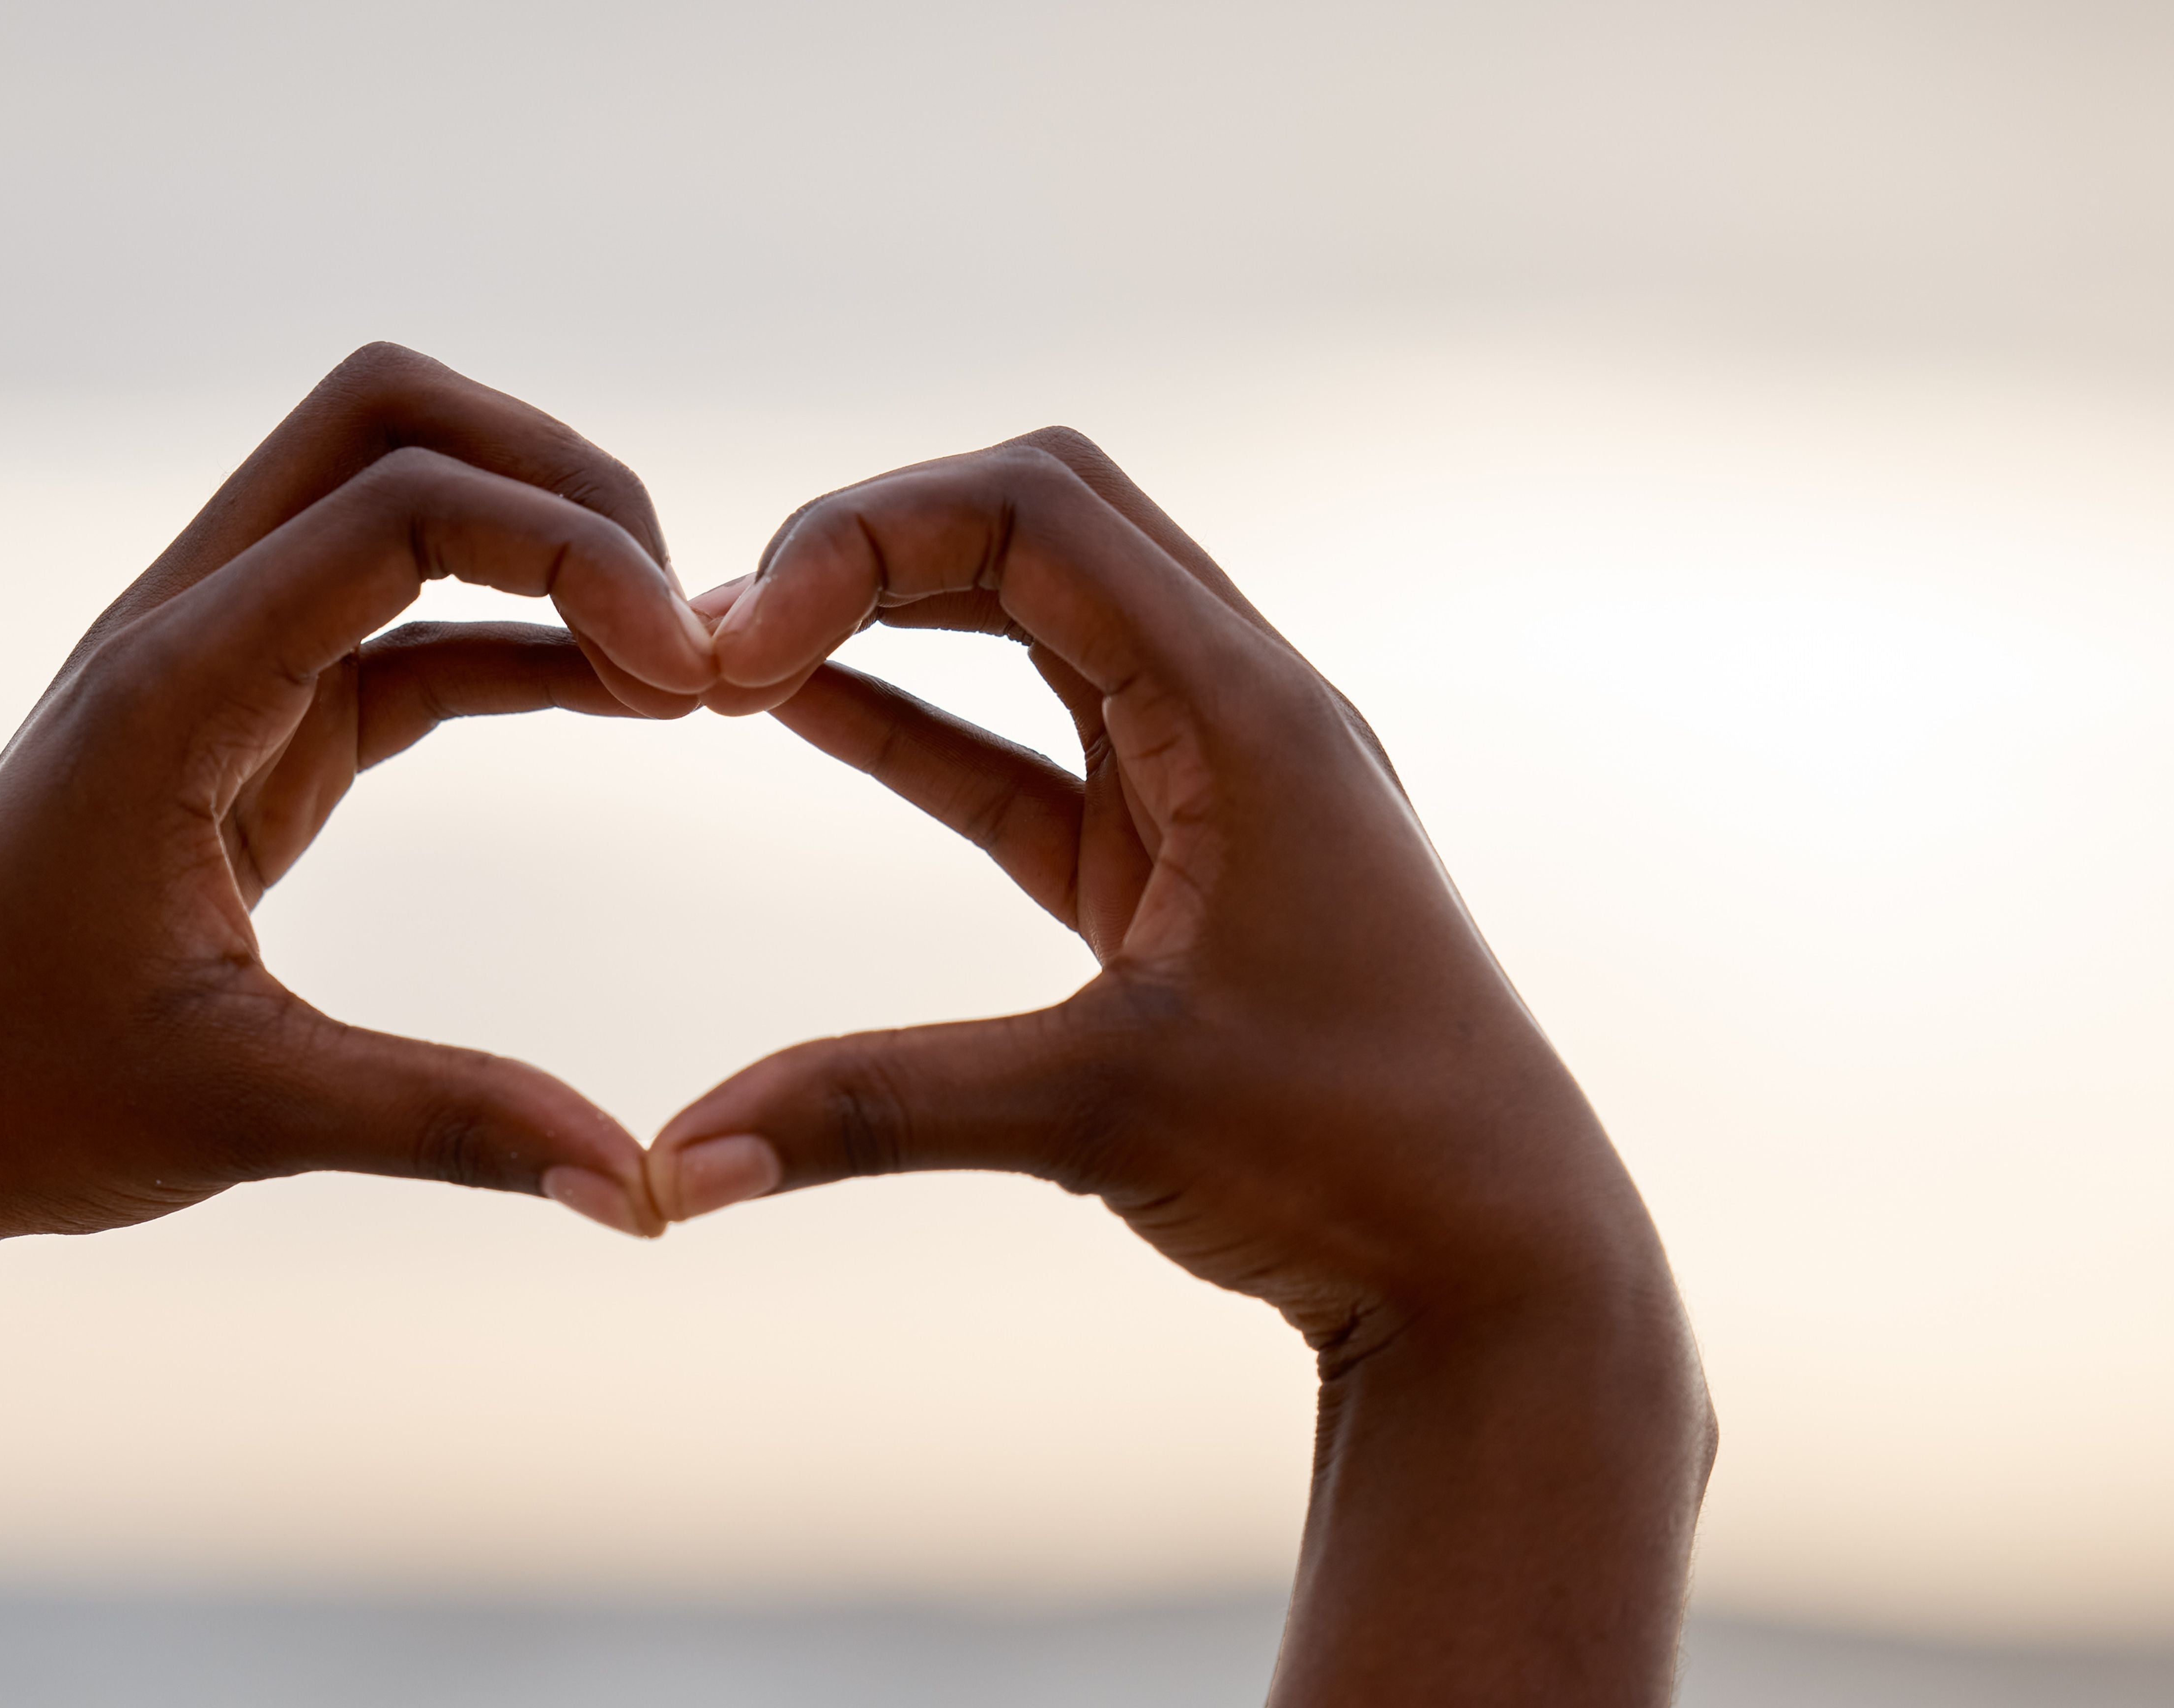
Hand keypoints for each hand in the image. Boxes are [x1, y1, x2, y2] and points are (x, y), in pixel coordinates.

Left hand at [0, 344, 717, 1243]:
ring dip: (544, 544)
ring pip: (399, 494)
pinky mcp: (250, 720)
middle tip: (683, 618)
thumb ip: (449, 1126)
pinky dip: (519, 638)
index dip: (567, 552)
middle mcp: (187, 628)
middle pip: (391, 420)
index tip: (685, 679)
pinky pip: (406, 624)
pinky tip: (623, 701)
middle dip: (559, 478)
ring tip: (677, 667)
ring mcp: (218, 662)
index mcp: (171, 684)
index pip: (399, 506)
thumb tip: (641, 1192)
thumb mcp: (240, 1117)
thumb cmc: (12, 1100)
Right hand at [647, 429, 1709, 1703]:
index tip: (736, 640)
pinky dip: (913, 721)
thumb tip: (673, 1168)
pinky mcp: (1174, 869)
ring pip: (1032, 627)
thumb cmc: (1357, 1163)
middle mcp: (1239, 711)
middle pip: (1036, 527)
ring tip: (729, 660)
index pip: (1040, 511)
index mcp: (1248, 711)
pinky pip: (1024, 751)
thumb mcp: (1103, 1113)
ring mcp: (1209, 785)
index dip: (868, 533)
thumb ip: (878, 1112)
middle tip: (721, 633)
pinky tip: (799, 710)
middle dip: (871, 543)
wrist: (1500, 1271)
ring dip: (889, 616)